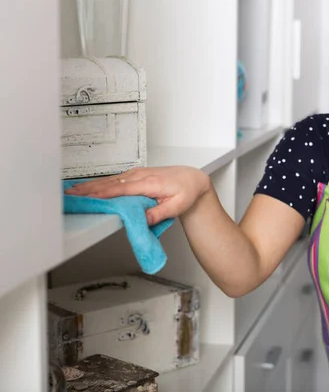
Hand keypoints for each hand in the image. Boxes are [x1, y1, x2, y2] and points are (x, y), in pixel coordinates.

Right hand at [65, 166, 209, 224]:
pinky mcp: (136, 175)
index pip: (120, 190)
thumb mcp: (177, 206)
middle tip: (70, 194)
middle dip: (89, 189)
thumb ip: (159, 213)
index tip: (86, 198)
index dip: (102, 194)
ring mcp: (137, 174)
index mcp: (149, 183)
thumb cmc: (186, 191)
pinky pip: (115, 179)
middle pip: (110, 184)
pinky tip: (89, 186)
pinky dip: (100, 183)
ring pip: (110, 180)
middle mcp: (140, 176)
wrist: (193, 179)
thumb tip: (142, 218)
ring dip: (91, 185)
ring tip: (73, 191)